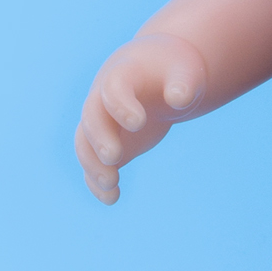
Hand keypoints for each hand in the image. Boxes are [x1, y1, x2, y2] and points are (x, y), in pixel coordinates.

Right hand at [74, 33, 208, 203]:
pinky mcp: (107, 143)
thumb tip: (179, 98)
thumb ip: (183, 84)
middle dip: (100, 138)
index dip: (120, 105)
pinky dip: (97, 182)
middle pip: (92, 118)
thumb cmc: (174, 71)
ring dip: (93, 165)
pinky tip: (112, 199)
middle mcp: (103, 98)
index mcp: (123, 74)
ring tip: (111, 186)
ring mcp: (102, 121)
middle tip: (114, 157)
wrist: (158, 74)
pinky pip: (94, 163)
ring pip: (85, 144)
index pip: (113, 88)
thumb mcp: (186, 72)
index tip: (139, 123)